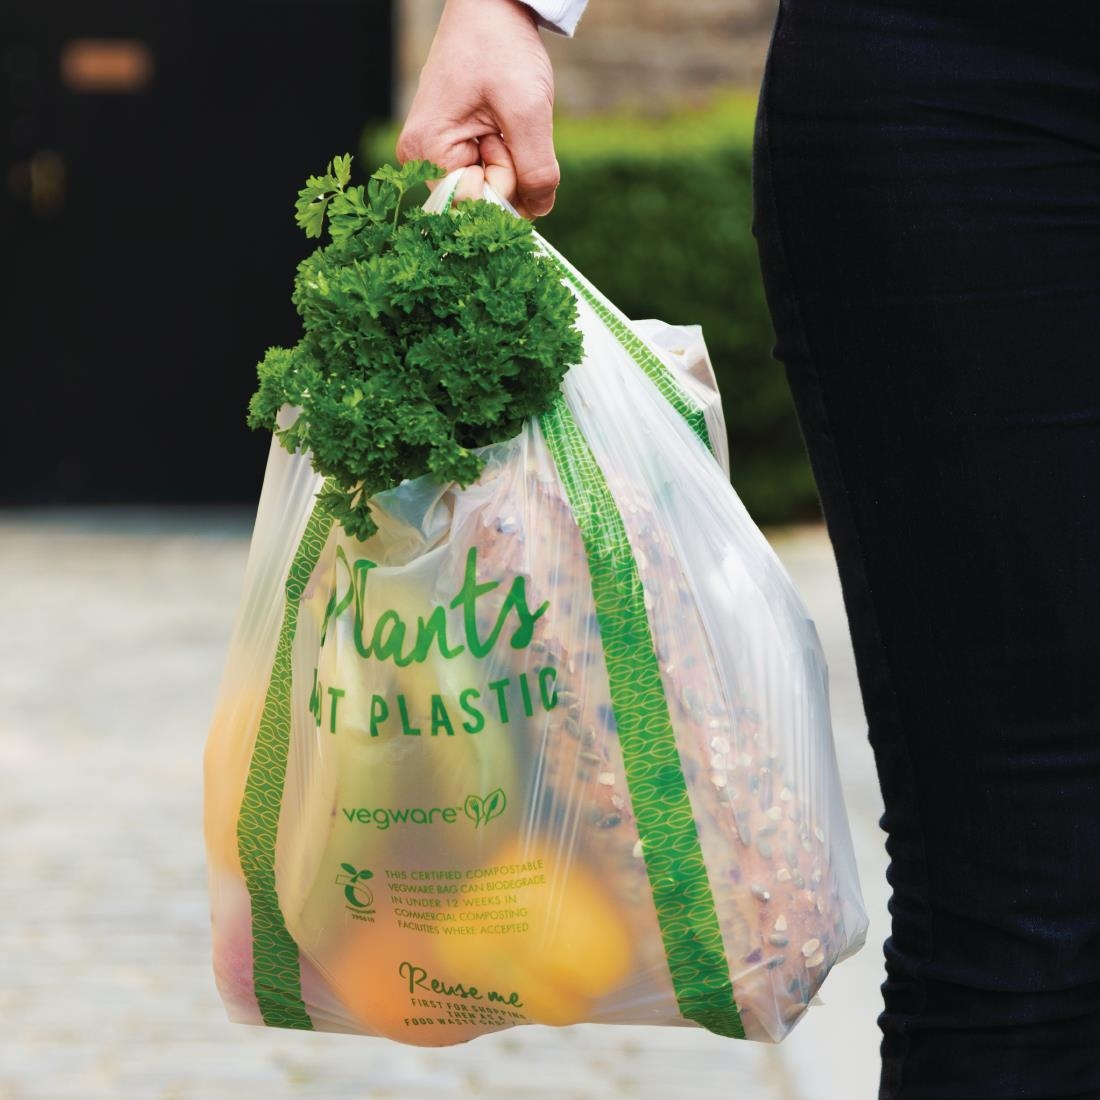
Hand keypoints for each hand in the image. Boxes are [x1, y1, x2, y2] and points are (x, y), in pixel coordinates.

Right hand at [396, 0, 559, 217]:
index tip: (504, 140)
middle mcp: (421, 162)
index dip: (504, 184)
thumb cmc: (500, 47)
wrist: (491, 8)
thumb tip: (538, 212)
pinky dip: (507, 159)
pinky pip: (489, 177)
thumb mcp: (526, 108)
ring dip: (510, 164)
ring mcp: (435, 158)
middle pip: (480, 204)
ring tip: (500, 121)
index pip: (473, 207)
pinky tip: (499, 128)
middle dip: (508, 173)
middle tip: (504, 126)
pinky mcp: (451, 153)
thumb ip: (536, 169)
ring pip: (489, 193)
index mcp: (425, 152)